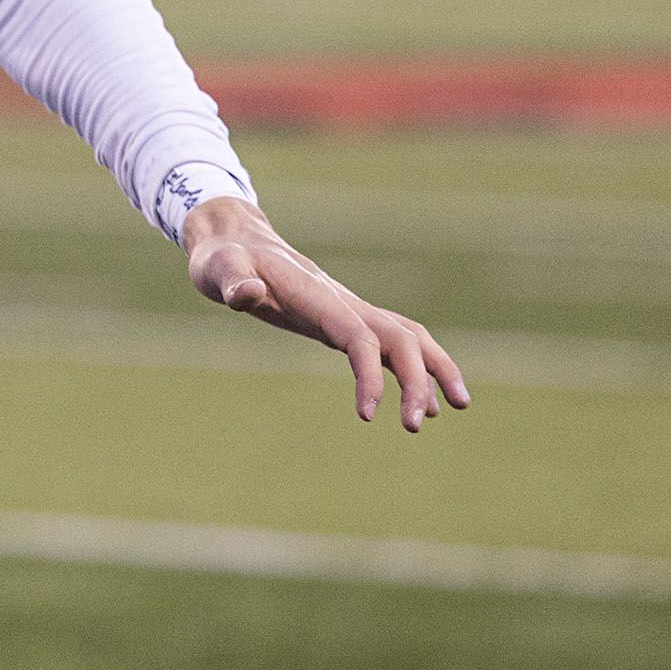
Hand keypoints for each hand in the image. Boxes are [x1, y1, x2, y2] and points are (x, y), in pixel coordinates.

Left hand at [185, 195, 469, 431]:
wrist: (234, 242)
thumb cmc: (224, 261)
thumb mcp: (217, 269)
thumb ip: (232, 281)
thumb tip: (246, 294)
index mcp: (318, 296)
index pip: (358, 336)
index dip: (369, 374)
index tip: (368, 416)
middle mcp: (344, 302)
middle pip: (399, 338)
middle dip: (417, 379)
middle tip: (415, 427)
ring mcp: (350, 310)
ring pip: (409, 337)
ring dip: (434, 370)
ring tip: (453, 409)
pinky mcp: (346, 320)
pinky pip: (393, 344)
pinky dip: (416, 368)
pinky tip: (425, 401)